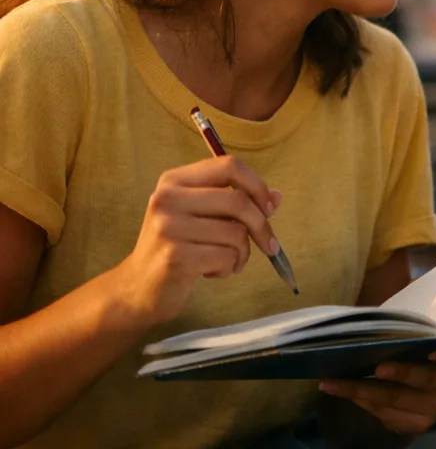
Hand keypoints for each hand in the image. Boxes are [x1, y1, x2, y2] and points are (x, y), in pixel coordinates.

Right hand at [114, 157, 281, 324]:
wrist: (137, 289)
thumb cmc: (178, 248)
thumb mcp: (204, 218)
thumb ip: (238, 204)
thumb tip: (277, 197)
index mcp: (174, 180)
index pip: (229, 166)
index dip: (257, 186)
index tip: (269, 209)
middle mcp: (167, 198)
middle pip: (238, 201)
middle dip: (261, 226)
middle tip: (268, 245)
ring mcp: (168, 227)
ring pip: (236, 233)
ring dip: (241, 253)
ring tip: (224, 261)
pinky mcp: (174, 256)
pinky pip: (227, 256)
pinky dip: (229, 267)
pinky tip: (211, 271)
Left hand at [319, 337, 435, 435]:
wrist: (413, 383)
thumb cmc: (413, 349)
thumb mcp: (417, 335)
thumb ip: (410, 329)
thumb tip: (377, 318)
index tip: (433, 347)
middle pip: (426, 379)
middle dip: (401, 373)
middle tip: (377, 367)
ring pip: (398, 399)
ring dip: (364, 389)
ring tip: (337, 382)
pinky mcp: (419, 425)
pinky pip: (388, 415)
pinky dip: (363, 402)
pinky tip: (345, 392)